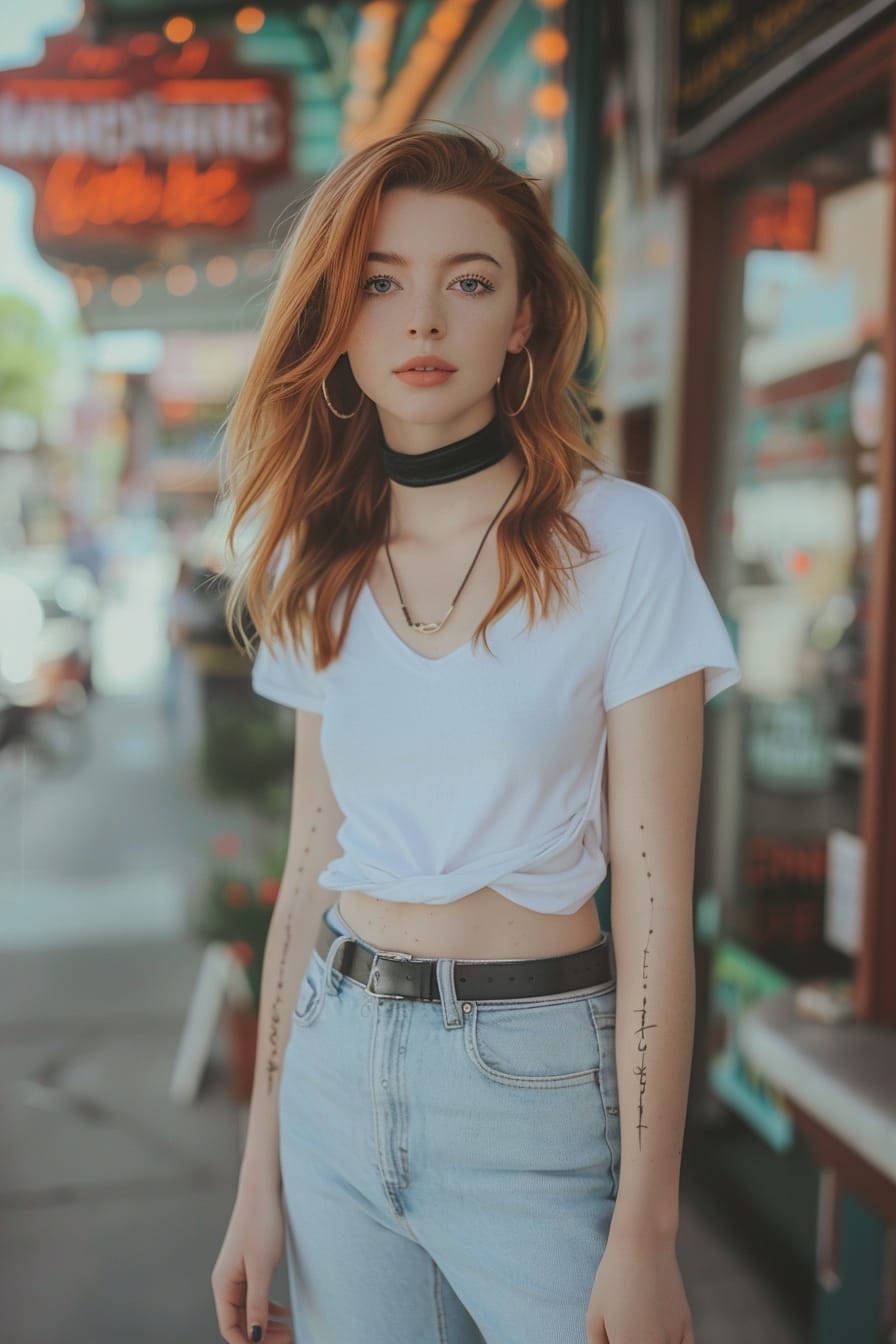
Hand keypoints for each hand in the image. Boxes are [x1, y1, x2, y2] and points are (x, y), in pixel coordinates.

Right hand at [211, 1184, 292, 1343]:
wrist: (262, 1189)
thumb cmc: (260, 1224)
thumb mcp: (261, 1267)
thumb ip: (257, 1303)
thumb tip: (254, 1338)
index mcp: (223, 1285)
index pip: (230, 1328)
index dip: (249, 1343)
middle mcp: (226, 1283)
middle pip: (240, 1323)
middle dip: (262, 1336)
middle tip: (289, 1338)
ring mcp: (238, 1275)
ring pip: (249, 1311)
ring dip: (267, 1324)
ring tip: (290, 1330)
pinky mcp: (249, 1266)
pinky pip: (256, 1297)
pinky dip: (270, 1308)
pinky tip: (286, 1312)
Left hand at [585, 1230, 694, 1343]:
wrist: (643, 1244)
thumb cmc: (614, 1275)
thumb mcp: (594, 1314)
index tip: (616, 1338)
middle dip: (633, 1343)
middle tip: (626, 1331)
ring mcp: (674, 1337)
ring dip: (653, 1343)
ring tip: (640, 1329)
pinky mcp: (687, 1324)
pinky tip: (663, 1338)